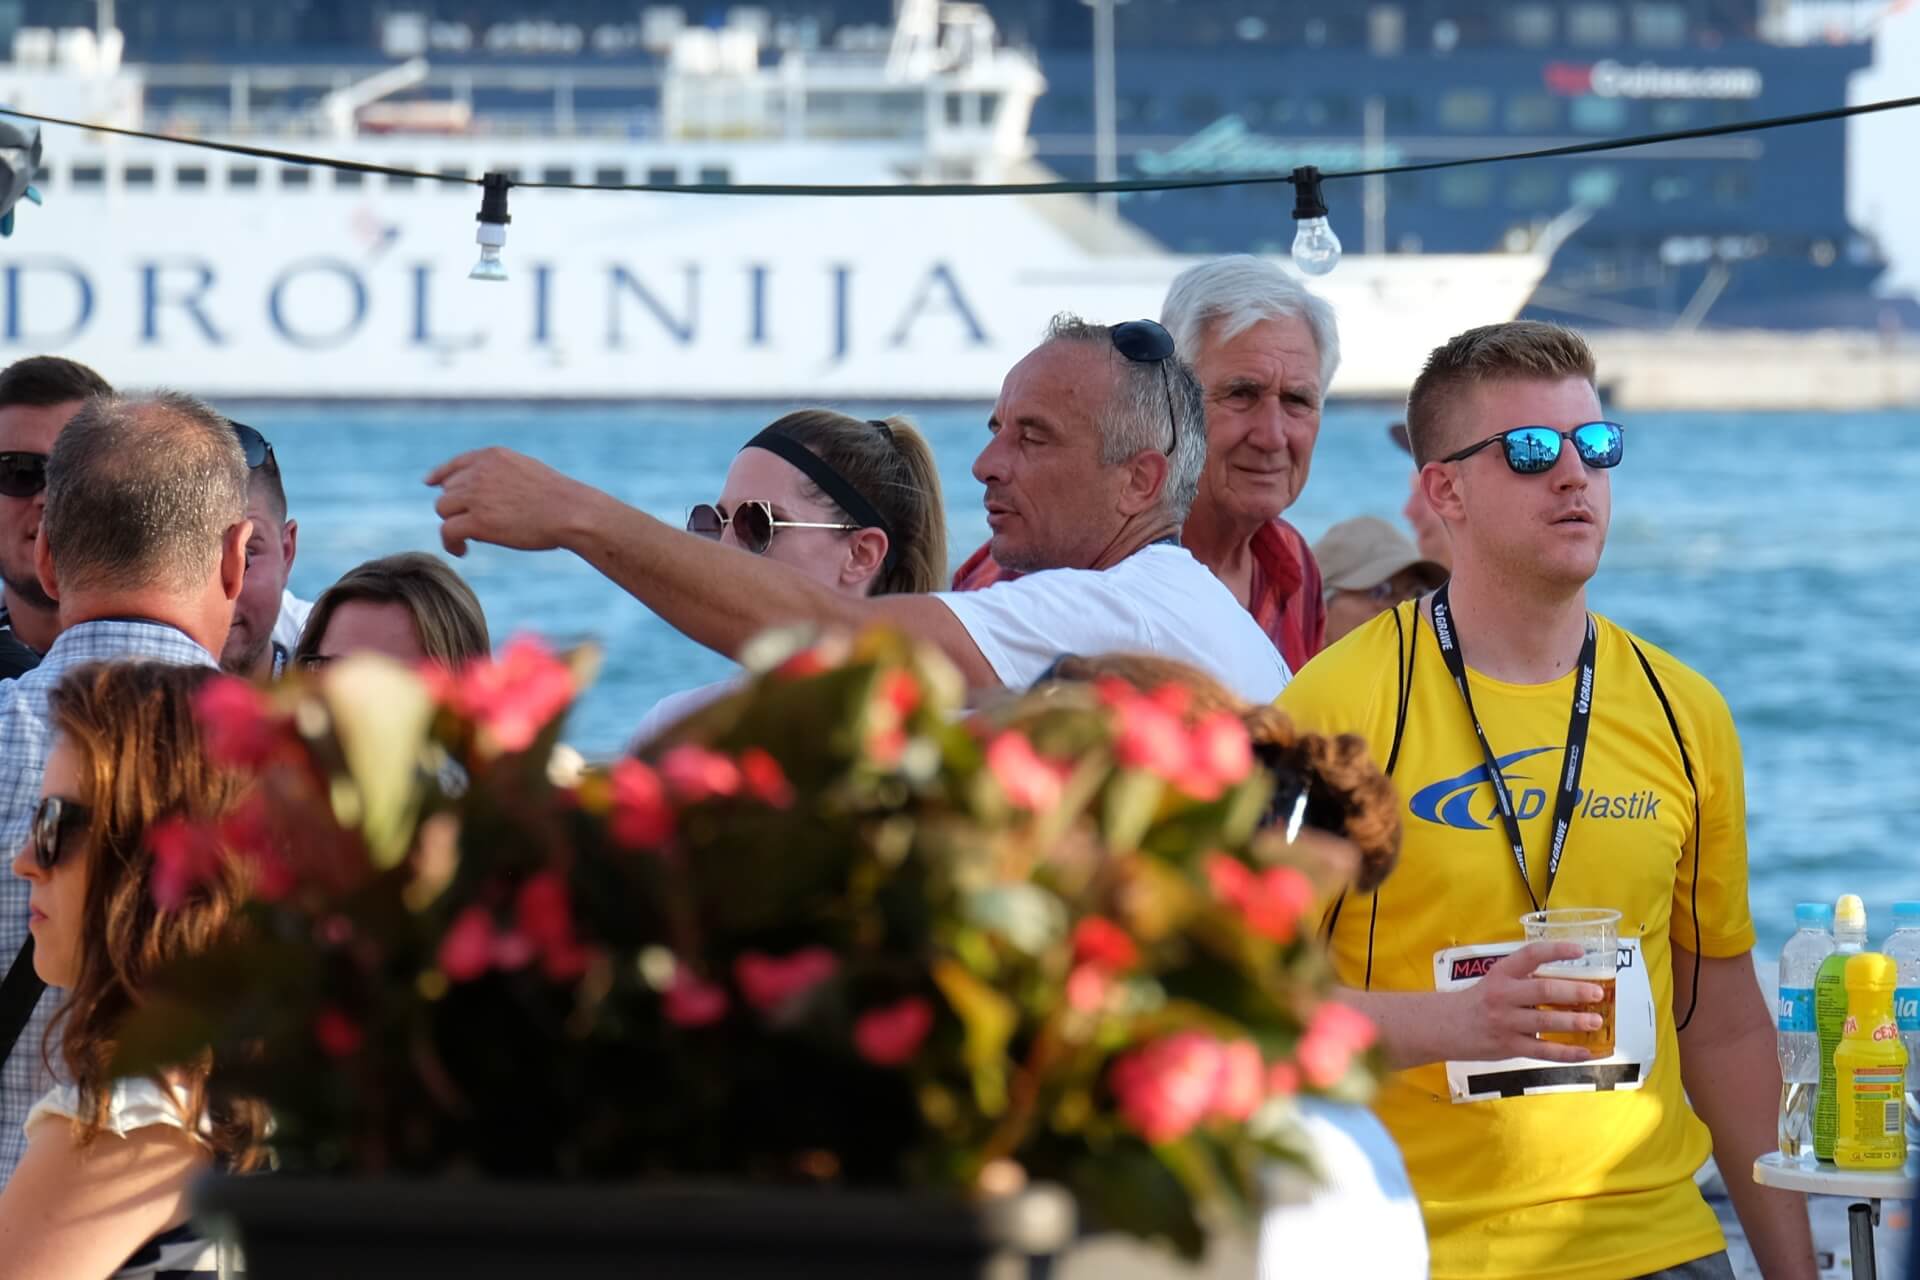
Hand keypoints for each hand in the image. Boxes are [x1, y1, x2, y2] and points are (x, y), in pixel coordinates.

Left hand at [426, 448, 591, 556]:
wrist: (571, 511)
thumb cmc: (558, 497)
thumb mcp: (526, 470)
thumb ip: (500, 473)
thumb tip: (481, 490)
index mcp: (492, 456)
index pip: (455, 464)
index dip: (441, 475)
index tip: (431, 483)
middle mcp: (479, 472)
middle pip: (448, 491)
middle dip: (457, 507)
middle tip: (471, 524)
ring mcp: (476, 496)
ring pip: (443, 509)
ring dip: (452, 523)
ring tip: (465, 539)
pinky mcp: (478, 522)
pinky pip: (447, 531)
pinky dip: (450, 542)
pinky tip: (461, 550)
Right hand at [1445, 941, 1604, 1063]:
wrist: (1444, 1026)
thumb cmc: (1477, 1001)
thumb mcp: (1495, 981)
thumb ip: (1525, 981)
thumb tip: (1570, 984)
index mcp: (1501, 974)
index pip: (1530, 955)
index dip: (1556, 951)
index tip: (1579, 951)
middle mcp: (1503, 996)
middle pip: (1542, 991)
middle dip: (1573, 992)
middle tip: (1596, 992)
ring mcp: (1506, 1022)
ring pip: (1545, 1022)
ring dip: (1574, 1021)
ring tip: (1596, 1021)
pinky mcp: (1509, 1046)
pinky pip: (1543, 1051)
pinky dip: (1566, 1053)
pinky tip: (1585, 1051)